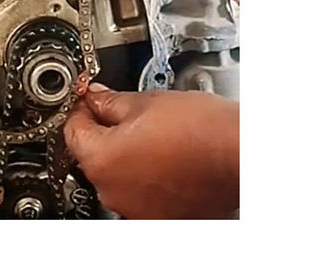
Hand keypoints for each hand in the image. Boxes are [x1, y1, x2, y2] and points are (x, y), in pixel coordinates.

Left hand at [64, 84, 238, 218]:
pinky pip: (139, 191)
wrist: (241, 155)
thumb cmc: (202, 131)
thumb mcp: (145, 102)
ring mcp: (136, 209)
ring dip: (125, 153)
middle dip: (104, 130)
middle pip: (93, 154)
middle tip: (125, 110)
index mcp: (102, 160)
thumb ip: (110, 101)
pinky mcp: (159, 216)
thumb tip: (95, 97)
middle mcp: (113, 192)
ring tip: (154, 132)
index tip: (90, 98)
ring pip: (117, 174)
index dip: (81, 107)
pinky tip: (165, 154)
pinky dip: (145, 174)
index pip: (72, 129)